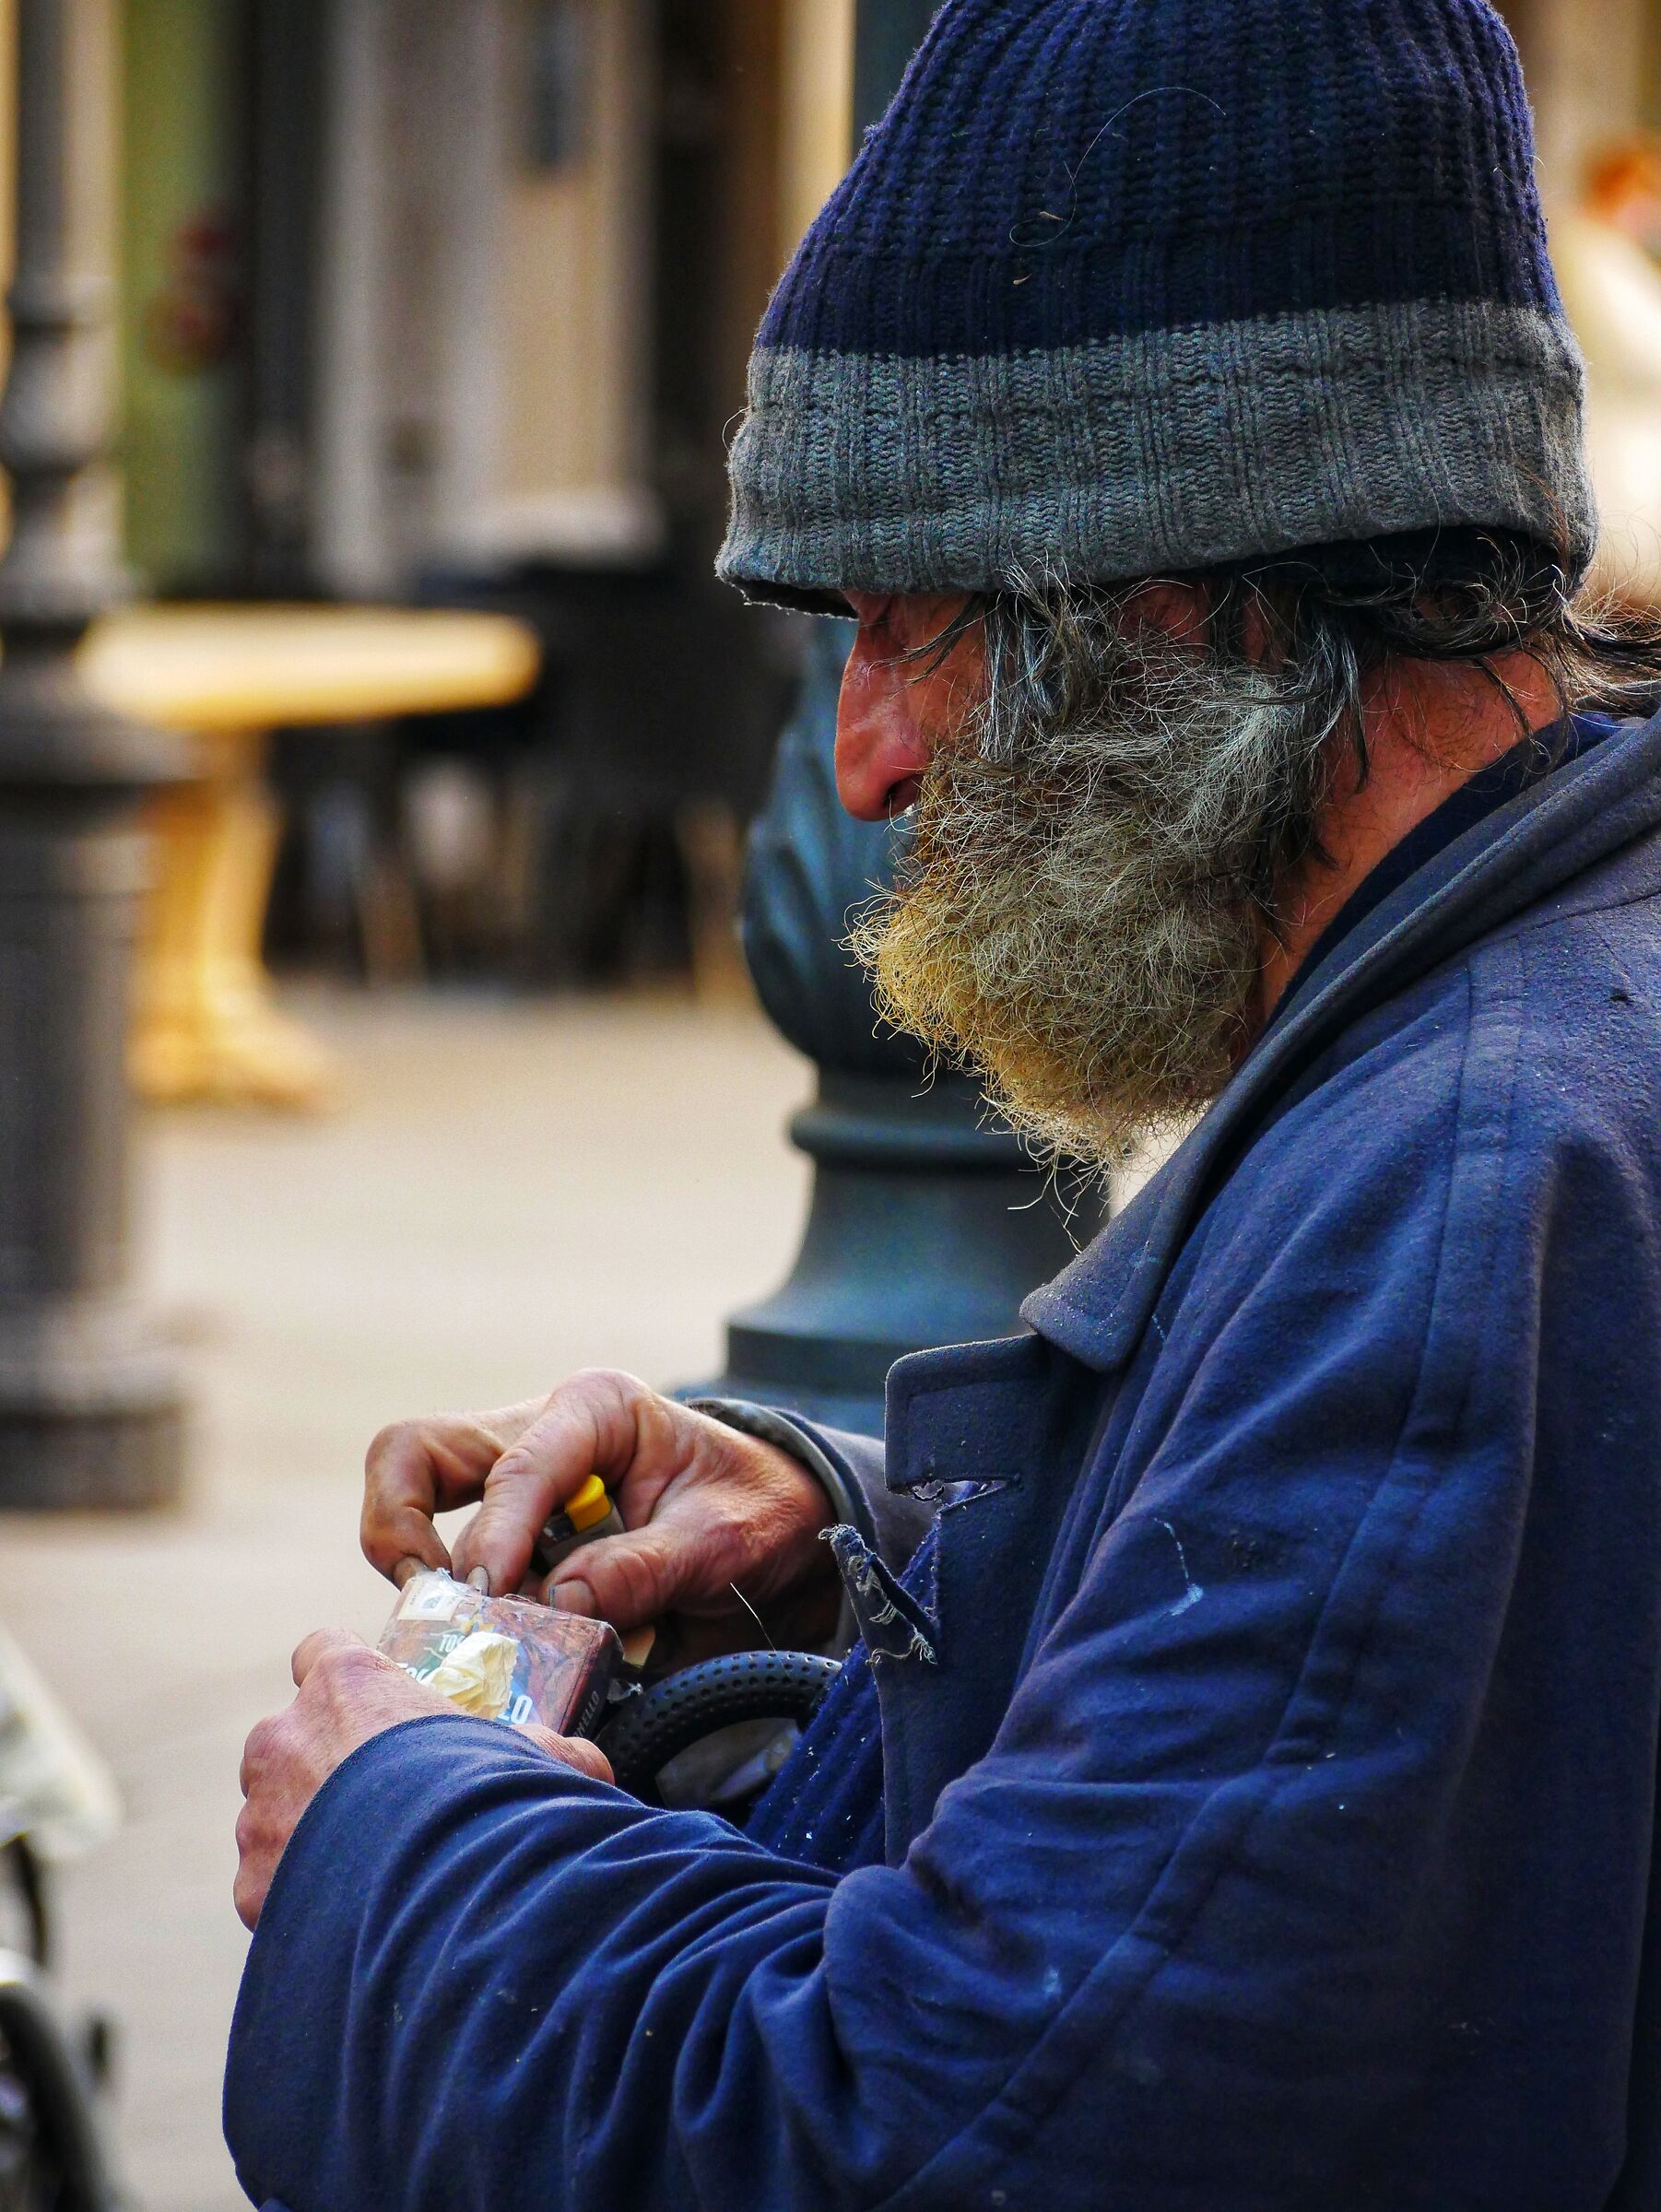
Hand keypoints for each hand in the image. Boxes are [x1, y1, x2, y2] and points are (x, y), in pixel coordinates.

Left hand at [234, 1628, 610, 1929]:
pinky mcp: (251, 1884)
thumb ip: (545, 1749)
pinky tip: (353, 1915)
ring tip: (375, 1867)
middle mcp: (285, 1737)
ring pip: (276, 1810)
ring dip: (312, 1829)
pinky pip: (272, 1880)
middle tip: (386, 1800)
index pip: (321, 1649)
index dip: (349, 1678)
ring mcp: (260, 1812)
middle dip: (327, 1764)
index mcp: (345, 1683)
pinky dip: (302, 1894)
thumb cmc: (484, 1804)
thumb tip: (589, 1764)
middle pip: (293, 1735)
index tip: (377, 1709)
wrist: (440, 1899)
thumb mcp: (533, 1758)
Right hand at [361, 1370, 838, 1661]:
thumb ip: (646, 1566)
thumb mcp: (725, 1537)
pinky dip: (456, 1614)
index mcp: (596, 1409)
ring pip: (409, 1498)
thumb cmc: (759, 1515)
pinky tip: (498, 1656)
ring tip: (473, 1641)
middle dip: (400, 1526)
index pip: (515, 1468)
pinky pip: (446, 1566)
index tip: (488, 1599)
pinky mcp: (507, 1540)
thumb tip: (557, 1602)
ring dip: (424, 1579)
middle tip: (435, 1605)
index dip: (492, 1536)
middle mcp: (538, 1433)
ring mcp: (512, 1487)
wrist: (781, 1538)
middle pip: (414, 1452)